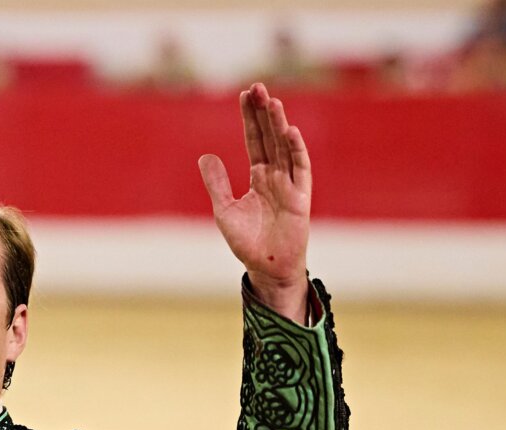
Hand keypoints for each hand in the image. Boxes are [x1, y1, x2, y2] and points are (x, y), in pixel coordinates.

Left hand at [198, 83, 310, 320]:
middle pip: (269, 137)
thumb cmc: (248, 241)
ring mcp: (289, 184)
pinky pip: (299, 170)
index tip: (245, 94)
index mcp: (258, 176)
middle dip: (264, 113)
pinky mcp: (300, 197)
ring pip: (284, 147)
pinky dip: (295, 151)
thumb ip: (217, 183)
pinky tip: (289, 132)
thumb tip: (205, 156)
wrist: (267, 267)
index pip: (254, 140)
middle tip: (257, 86)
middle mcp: (275, 175)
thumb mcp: (225, 209)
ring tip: (271, 102)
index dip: (249, 118)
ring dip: (278, 124)